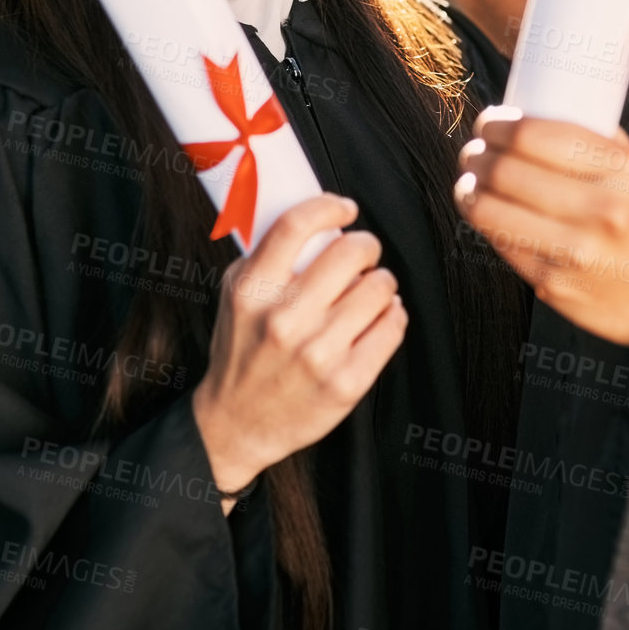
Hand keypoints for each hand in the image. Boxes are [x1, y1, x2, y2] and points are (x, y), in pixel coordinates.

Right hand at [192, 194, 406, 511]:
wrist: (237, 423)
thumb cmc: (242, 351)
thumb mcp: (236, 294)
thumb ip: (267, 254)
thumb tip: (314, 219)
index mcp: (253, 291)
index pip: (296, 226)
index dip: (328, 206)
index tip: (344, 208)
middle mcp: (284, 321)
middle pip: (349, 252)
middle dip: (365, 245)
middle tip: (363, 253)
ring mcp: (318, 354)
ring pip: (379, 288)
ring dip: (381, 281)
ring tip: (370, 287)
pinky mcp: (346, 383)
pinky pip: (392, 327)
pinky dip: (392, 314)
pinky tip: (380, 315)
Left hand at [455, 110, 628, 350]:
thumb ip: (594, 139)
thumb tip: (538, 107)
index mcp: (617, 170)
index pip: (532, 136)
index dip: (496, 125)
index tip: (489, 124)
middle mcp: (597, 210)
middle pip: (504, 170)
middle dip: (476, 155)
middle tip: (474, 151)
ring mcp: (573, 251)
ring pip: (489, 210)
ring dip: (468, 189)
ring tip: (471, 181)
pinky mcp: (552, 284)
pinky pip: (499, 244)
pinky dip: (485, 223)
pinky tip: (486, 212)